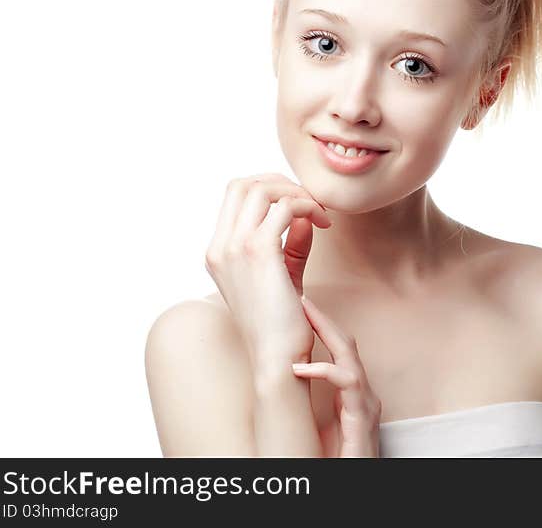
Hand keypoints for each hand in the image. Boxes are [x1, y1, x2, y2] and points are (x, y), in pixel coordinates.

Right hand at [204, 173, 331, 369]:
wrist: (278, 359)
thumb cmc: (282, 325)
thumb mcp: (282, 277)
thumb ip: (290, 246)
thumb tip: (304, 218)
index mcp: (218, 252)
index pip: (234, 195)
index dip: (269, 188)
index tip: (298, 203)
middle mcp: (220, 247)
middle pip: (244, 184)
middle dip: (282, 183)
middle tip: (310, 202)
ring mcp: (235, 248)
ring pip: (262, 189)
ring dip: (296, 193)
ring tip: (319, 213)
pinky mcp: (259, 251)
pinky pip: (286, 207)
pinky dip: (308, 207)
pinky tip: (324, 224)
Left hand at [291, 295, 381, 457]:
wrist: (347, 482)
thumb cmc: (335, 461)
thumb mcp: (321, 426)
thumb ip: (312, 403)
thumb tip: (286, 381)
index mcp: (353, 396)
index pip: (340, 352)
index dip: (323, 328)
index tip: (304, 310)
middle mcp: (363, 395)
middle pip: (347, 345)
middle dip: (324, 320)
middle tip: (303, 300)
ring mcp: (365, 405)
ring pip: (349, 356)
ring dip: (326, 332)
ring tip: (306, 315)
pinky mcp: (362, 417)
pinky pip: (347, 382)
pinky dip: (323, 369)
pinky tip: (300, 367)